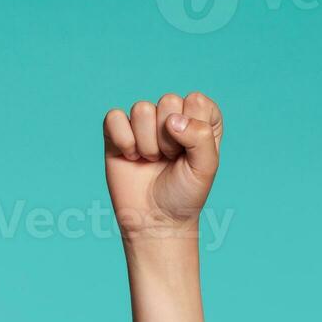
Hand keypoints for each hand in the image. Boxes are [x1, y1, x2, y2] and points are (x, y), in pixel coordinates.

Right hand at [103, 92, 222, 237]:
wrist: (156, 221)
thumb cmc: (184, 194)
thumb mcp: (206, 168)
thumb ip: (201, 137)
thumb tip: (172, 120)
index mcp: (199, 120)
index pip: (196, 100)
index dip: (194, 128)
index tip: (192, 153)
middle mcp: (171, 116)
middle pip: (168, 100)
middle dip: (170, 138)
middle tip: (170, 160)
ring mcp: (143, 123)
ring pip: (142, 109)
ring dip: (148, 143)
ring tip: (152, 161)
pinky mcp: (117, 132)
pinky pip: (115, 117)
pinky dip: (124, 141)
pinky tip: (131, 157)